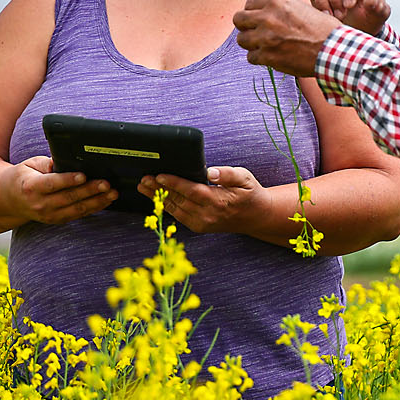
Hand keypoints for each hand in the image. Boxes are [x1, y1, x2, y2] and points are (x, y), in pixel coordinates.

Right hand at [3, 156, 115, 223]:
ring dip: (97, 201)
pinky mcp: (57, 220)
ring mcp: (49, 215)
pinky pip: (79, 215)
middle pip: (68, 197)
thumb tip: (66, 161)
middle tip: (106, 183)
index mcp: (31, 187)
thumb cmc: (24, 177)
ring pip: (77, 209)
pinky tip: (106, 200)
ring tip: (112, 193)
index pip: (52, 184)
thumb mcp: (30, 164)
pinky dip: (94, 207)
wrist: (10, 200)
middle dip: (89, 190)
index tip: (83, 175)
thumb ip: (47, 163)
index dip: (68, 180)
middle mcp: (40, 204)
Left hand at [139, 166, 275, 234]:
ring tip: (144, 187)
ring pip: (175, 209)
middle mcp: (207, 215)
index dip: (173, 183)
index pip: (191, 191)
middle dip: (159, 189)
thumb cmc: (249, 193)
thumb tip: (210, 172)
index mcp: (218, 201)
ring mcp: (202, 223)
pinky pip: (178, 215)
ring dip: (158, 198)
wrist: (255, 217)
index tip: (159, 175)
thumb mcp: (244, 178)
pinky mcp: (198, 227)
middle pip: (178, 200)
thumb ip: (227, 174)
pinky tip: (156, 197)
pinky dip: (166, 206)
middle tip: (144, 178)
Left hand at [233, 0, 339, 75]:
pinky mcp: (267, 56)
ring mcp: (265, 37)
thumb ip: (279, 8)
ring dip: (251, 43)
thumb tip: (261, 12)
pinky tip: (272, 57)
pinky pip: (251, 57)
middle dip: (246, 26)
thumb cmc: (323, 29)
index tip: (259, 20)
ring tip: (265, 46)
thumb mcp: (300, 7)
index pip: (249, 4)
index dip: (253, 13)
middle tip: (255, 33)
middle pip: (239, 19)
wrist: (334, 50)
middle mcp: (267, 17)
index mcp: (276, 1)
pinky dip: (260, 58)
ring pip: (242, 39)